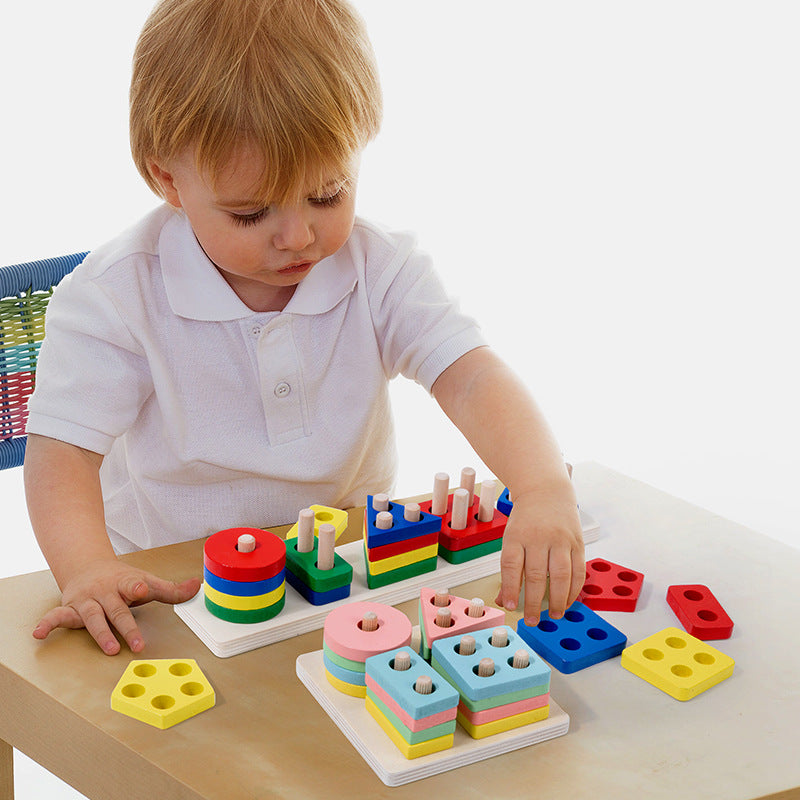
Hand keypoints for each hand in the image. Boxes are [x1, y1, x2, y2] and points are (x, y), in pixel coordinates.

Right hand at [33, 558, 200, 654]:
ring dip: (100, 634)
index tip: (143, 588)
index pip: (134, 584)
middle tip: (137, 644)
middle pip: (117, 610)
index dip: (139, 586)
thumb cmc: (124, 580)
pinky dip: (47, 624)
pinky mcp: (70, 609)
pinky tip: (38, 634)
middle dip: (127, 627)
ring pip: (93, 618)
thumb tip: (198, 587)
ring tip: (110, 649)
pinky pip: (56, 617)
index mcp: (126, 583)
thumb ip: (171, 590)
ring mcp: (87, 601)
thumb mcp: (148, 581)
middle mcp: (106, 592)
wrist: (89, 566)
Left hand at [494, 482, 584, 624]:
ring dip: (558, 600)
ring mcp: (560, 540)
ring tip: (554, 615)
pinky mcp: (577, 543)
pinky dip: (574, 589)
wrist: (546, 491)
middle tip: (532, 620)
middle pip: (537, 575)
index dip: (510, 588)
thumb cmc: (526, 519)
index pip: (512, 565)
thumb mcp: (511, 537)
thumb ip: (510, 568)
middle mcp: (539, 537)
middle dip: (534, 602)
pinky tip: (568, 601)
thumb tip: (504, 599)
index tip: (508, 606)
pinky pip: (578, 571)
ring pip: (561, 576)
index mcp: (517, 536)